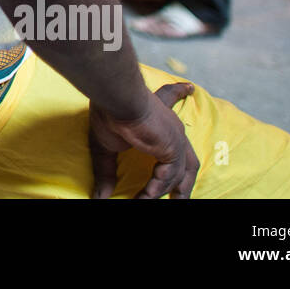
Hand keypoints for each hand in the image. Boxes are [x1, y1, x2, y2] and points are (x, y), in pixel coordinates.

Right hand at [89, 81, 198, 198]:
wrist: (119, 99)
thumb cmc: (110, 113)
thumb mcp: (106, 147)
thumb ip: (107, 172)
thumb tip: (100, 197)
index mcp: (155, 111)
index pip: (169, 98)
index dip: (179, 92)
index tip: (190, 87)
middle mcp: (171, 124)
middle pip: (188, 156)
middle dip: (186, 179)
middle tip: (182, 197)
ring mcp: (176, 137)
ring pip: (181, 172)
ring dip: (163, 190)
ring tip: (145, 201)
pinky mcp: (174, 148)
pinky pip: (169, 176)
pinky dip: (157, 188)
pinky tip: (145, 196)